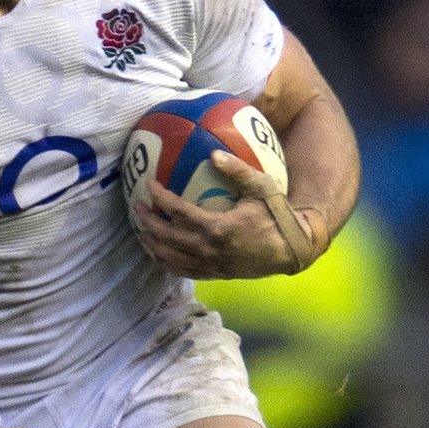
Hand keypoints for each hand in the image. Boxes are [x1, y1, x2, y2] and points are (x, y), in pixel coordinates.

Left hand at [131, 150, 317, 278]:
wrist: (293, 248)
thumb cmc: (278, 215)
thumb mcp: (262, 188)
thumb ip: (238, 171)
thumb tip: (214, 153)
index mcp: (218, 228)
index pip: (178, 212)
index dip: (160, 198)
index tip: (148, 186)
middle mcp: (209, 249)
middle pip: (166, 237)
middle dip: (147, 222)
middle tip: (136, 207)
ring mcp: (210, 264)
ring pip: (170, 257)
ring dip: (152, 243)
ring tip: (141, 230)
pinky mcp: (215, 274)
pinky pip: (183, 271)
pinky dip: (167, 262)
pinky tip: (159, 253)